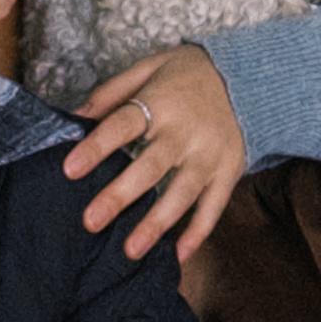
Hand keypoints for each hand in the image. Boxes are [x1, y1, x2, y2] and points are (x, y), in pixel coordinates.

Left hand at [64, 43, 246, 266]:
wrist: (251, 75)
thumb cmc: (189, 73)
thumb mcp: (150, 66)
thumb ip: (112, 92)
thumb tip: (74, 117)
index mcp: (162, 102)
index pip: (124, 125)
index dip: (97, 147)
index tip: (69, 170)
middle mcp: (186, 132)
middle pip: (150, 167)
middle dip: (121, 195)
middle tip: (91, 221)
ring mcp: (210, 155)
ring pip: (182, 193)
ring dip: (156, 223)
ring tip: (131, 250)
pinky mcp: (229, 171)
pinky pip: (214, 206)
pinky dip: (198, 232)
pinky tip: (178, 255)